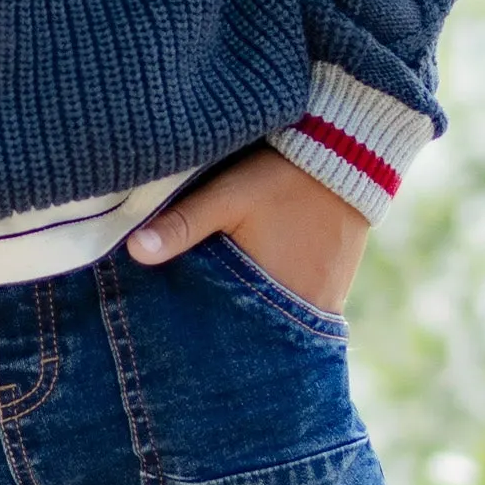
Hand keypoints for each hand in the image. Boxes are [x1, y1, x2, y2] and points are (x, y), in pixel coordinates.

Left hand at [125, 146, 369, 313]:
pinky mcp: (332, 293)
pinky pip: (292, 308)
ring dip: (244, 312)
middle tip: (185, 318)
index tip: (169, 324)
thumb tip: (134, 251)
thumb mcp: (228, 197)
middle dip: (217, 324)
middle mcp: (301, 312)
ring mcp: (322, 306)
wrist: (350, 155)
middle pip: (247, 329)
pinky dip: (268, 300)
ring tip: (214, 302)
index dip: (195, 327)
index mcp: (271, 296)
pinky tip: (247, 287)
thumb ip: (182, 224)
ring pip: (269, 320)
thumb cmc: (285, 177)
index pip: (223, 328)